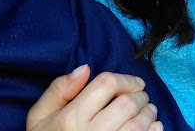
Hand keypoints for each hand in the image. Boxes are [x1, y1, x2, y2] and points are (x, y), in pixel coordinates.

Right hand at [26, 65, 162, 130]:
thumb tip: (85, 69)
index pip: (106, 85)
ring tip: (149, 109)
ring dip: (149, 113)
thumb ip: (58, 90)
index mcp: (71, 118)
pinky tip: (154, 127)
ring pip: (138, 125)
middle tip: (142, 95)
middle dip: (139, 95)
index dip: (125, 79)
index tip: (134, 82)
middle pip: (126, 105)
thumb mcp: (39, 116)